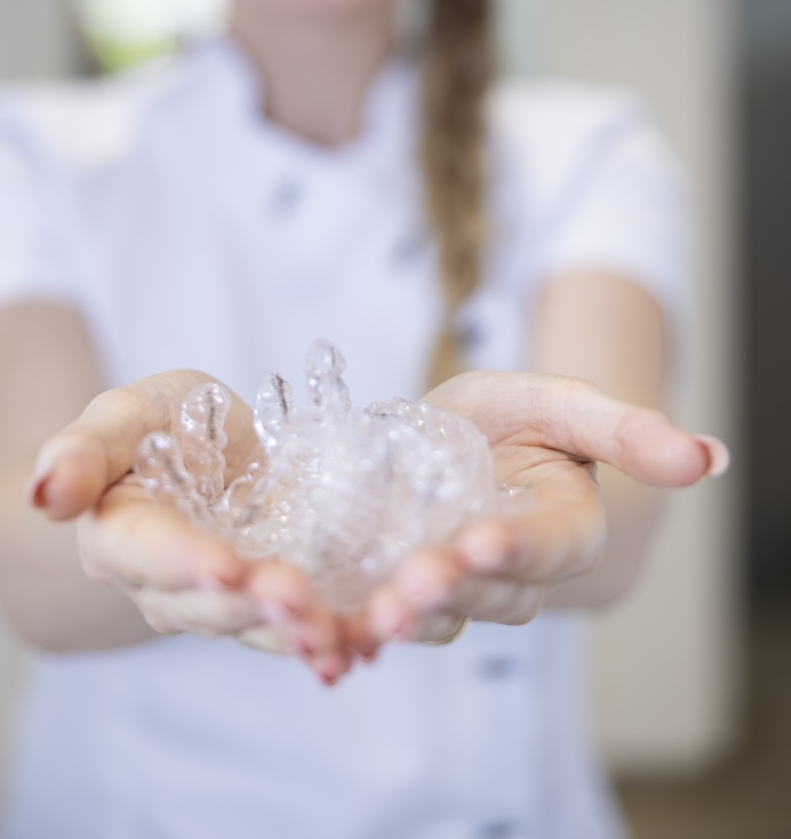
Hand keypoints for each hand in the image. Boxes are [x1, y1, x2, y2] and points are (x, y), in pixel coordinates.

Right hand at [29, 369, 352, 683]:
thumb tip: (45, 494)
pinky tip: (365, 645)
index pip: (148, 554)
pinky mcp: (272, 601)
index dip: (185, 562)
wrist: (200, 449)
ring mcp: (222, 601)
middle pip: (208, 604)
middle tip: (298, 600)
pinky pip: (297, 627)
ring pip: (256, 628)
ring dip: (296, 637)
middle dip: (253, 605)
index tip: (225, 565)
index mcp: (120, 538)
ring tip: (337, 639)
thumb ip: (84, 449)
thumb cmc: (157, 424)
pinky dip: (333, 638)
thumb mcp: (124, 415)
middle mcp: (167, 587)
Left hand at [348, 371, 728, 652]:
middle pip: (485, 593)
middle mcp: (513, 578)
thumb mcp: (559, 402)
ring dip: (399, 618)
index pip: (549, 547)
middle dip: (449, 590)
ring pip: (431, 616)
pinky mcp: (396, 592)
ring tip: (368, 612)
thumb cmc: (516, 416)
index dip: (518, 547)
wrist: (454, 437)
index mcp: (564, 531)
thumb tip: (711, 457)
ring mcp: (453, 592)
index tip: (483, 539)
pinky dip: (349, 626)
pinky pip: (378, 617)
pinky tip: (317, 626)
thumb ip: (623, 429)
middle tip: (413, 581)